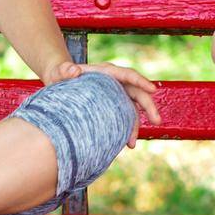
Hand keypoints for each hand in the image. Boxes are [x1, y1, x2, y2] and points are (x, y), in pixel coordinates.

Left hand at [42, 59, 160, 147]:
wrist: (58, 82)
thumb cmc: (59, 75)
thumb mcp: (59, 72)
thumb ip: (64, 70)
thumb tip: (74, 70)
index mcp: (106, 72)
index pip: (127, 75)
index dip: (141, 82)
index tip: (152, 90)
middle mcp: (114, 82)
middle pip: (137, 92)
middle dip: (148, 106)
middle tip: (157, 120)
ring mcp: (115, 94)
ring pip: (132, 108)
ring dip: (136, 125)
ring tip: (132, 144)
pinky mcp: (112, 105)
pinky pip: (124, 116)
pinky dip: (126, 129)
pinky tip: (124, 143)